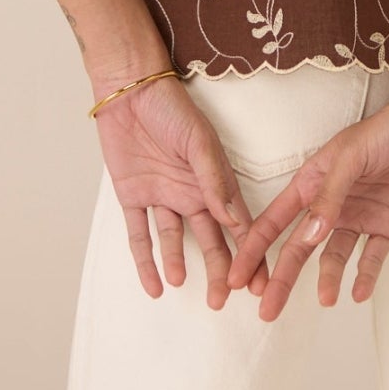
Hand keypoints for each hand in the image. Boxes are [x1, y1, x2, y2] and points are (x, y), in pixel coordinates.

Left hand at [92, 72, 271, 308]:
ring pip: (174, 241)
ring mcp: (162, 196)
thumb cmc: (171, 107)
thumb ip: (214, 180)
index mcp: (213, 179)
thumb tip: (234, 221)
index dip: (250, 253)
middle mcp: (191, 193)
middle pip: (209, 240)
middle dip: (220, 269)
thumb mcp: (198, 140)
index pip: (237, 224)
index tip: (259, 282)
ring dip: (180, 264)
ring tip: (185, 284)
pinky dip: (146, 261)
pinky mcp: (134, 196)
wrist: (129, 90)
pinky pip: (140, 235)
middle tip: (224, 299)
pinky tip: (154, 286)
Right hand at [225, 89, 388, 320]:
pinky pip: (372, 257)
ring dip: (327, 278)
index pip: (275, 220)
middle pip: (299, 247)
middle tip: (267, 311)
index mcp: (312, 182)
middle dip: (282, 278)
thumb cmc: (386, 130)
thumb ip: (329, 197)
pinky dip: (365, 276)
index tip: (236, 278)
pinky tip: (359, 293)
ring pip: (334, 256)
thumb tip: (307, 237)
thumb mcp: (351, 157)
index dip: (254, 249)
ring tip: (326, 300)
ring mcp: (358, 216)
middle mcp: (330, 203)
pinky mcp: (386, 225)